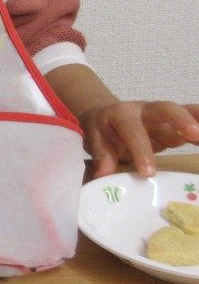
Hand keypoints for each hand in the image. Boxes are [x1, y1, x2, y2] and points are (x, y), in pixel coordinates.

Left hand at [78, 100, 198, 177]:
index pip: (133, 130)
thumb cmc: (102, 130)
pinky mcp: (176, 123)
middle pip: (166, 108)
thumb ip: (101, 156)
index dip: (141, 150)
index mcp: (122, 114)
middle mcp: (146, 110)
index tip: (148, 172)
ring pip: (185, 111)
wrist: (105, 114)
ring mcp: (163, 115)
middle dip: (181, 120)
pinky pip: (194, 121)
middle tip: (195, 135)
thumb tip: (104, 175)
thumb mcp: (95, 140)